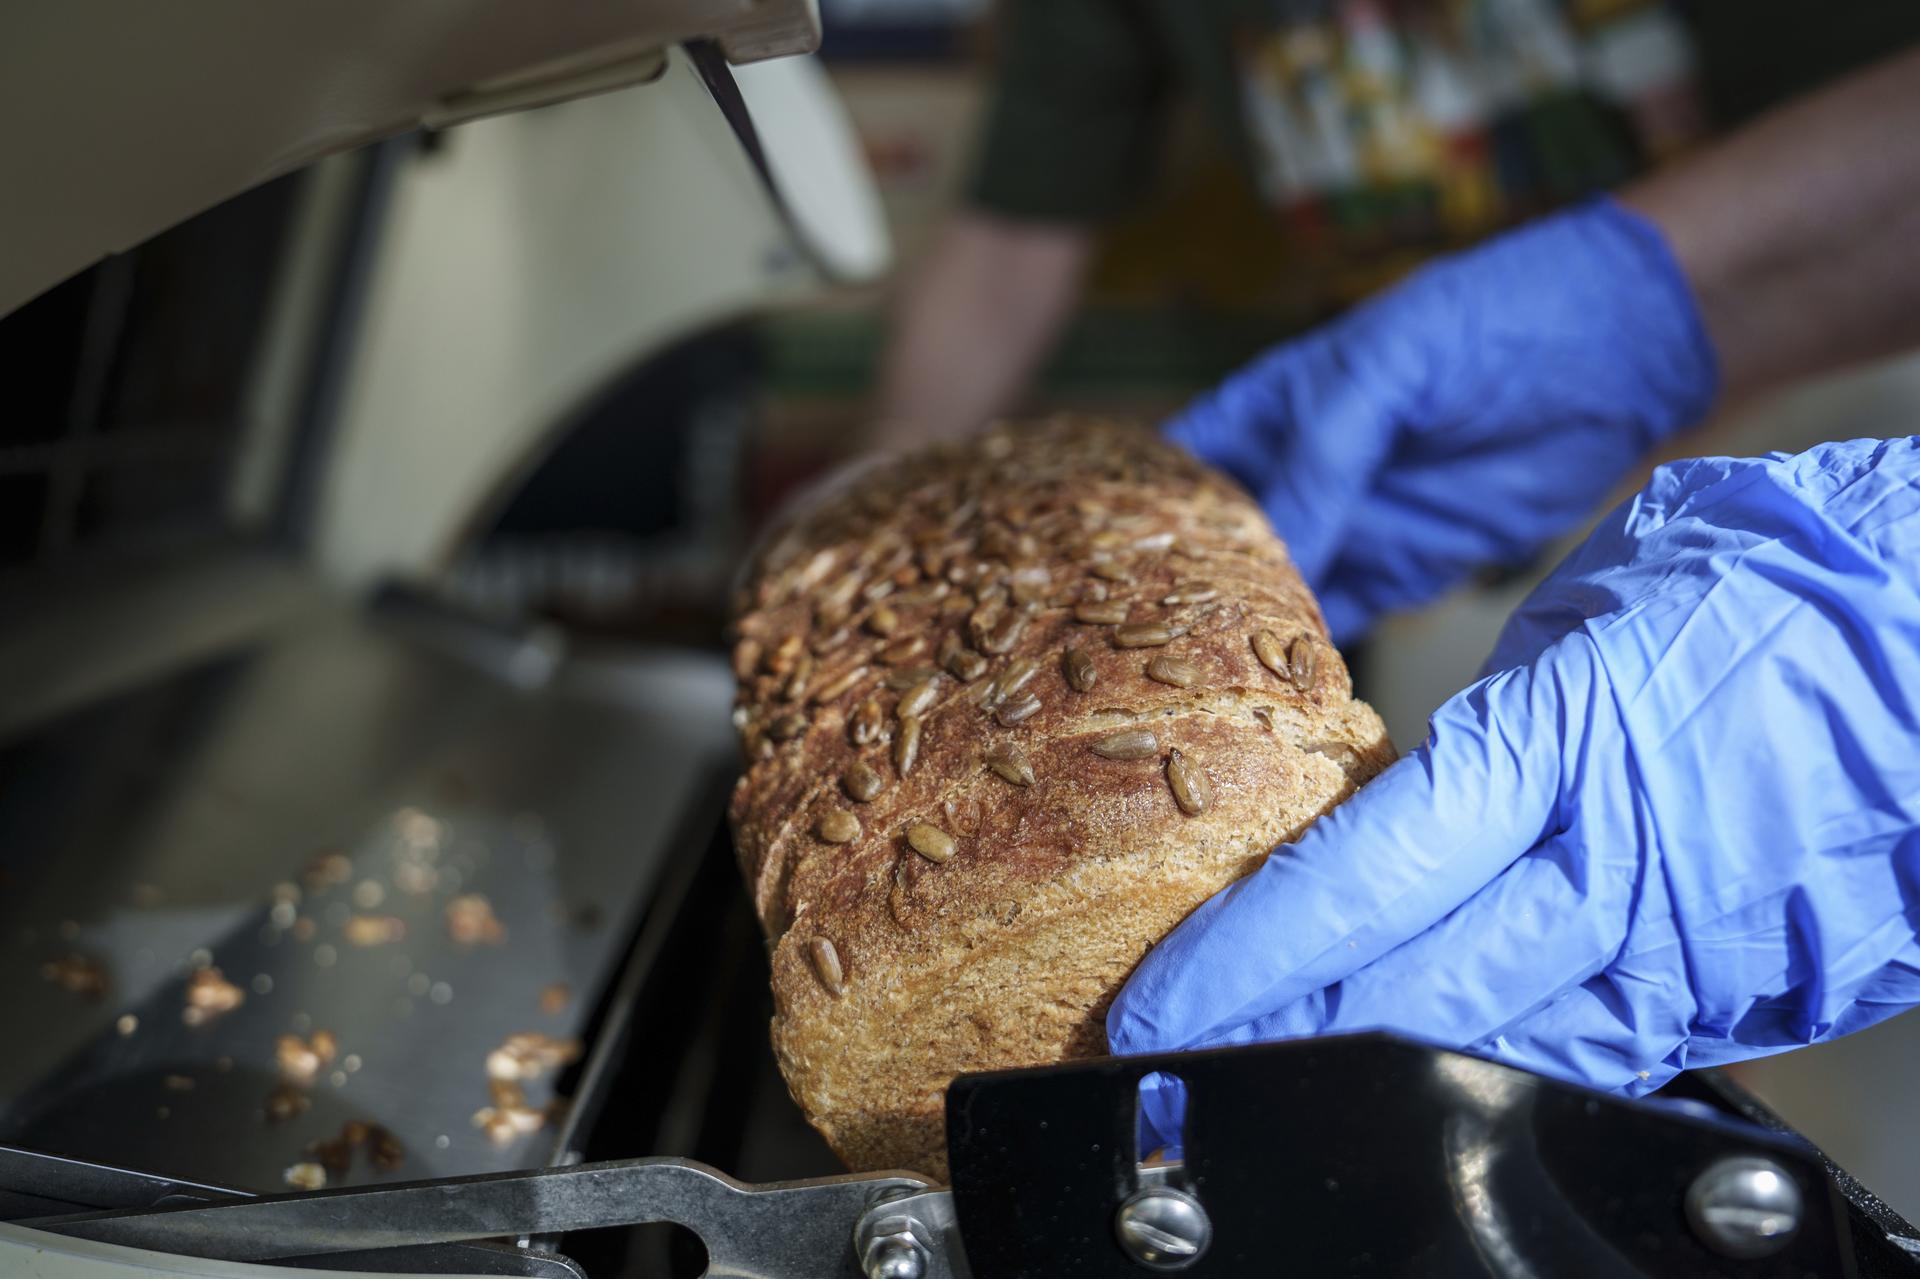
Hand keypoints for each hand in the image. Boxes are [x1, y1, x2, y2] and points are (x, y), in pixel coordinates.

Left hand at [1110, 439, 1919, 1132]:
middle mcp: (1614, 869)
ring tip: (1282, 1081)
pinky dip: (1502, 1072)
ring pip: (1497, 1053)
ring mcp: (1688, 951)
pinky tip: (1435, 1077)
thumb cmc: (1782, 580)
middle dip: (1279, 1048)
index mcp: (1555, 745)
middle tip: (1185, 1073)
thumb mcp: (1597, 607)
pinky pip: (1596, 1056)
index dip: (1241, 964)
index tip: (1155, 1008)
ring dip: (1377, 1079)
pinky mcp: (1746, 995)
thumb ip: (1493, 714)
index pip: (1354, 885)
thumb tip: (1411, 778)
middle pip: (1404, 999)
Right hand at [1165, 197, 1717, 642]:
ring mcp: (1348, 526)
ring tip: (1192, 687)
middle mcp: (1295, 474)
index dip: (1135, 515)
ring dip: (1240, 633)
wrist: (1622, 350)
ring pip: (1270, 592)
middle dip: (1179, 595)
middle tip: (1136, 658)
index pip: (1178, 468)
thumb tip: (1271, 551)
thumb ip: (1324, 458)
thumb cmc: (1490, 321)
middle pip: (1214, 546)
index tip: (1092, 574)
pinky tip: (1279, 686)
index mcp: (1269, 410)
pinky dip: (1311, 653)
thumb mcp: (1387, 370)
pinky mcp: (1404, 568)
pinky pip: (1340, 620)